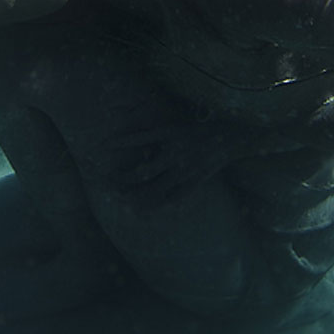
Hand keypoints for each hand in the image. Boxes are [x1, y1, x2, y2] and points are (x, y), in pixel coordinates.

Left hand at [98, 121, 238, 203]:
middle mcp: (175, 153)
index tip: (104, 145)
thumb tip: (131, 134)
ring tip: (122, 198)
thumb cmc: (199, 130)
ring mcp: (184, 170)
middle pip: (144, 171)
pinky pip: (172, 197)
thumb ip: (155, 133)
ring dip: (136, 194)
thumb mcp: (175, 126)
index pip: (141, 138)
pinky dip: (157, 203)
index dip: (122, 142)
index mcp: (171, 134)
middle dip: (124, 178)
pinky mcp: (193, 182)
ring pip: (155, 188)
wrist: (229, 139)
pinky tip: (145, 207)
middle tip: (110, 181)